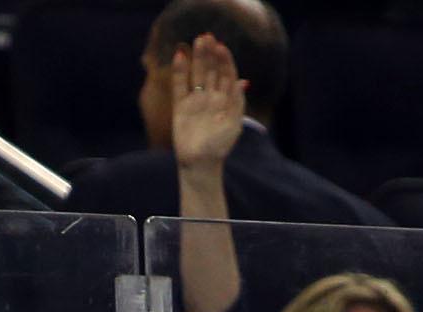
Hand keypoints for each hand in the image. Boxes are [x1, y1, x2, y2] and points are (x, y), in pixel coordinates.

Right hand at [171, 33, 247, 175]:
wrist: (201, 164)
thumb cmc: (220, 146)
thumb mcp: (234, 124)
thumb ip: (237, 102)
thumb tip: (242, 81)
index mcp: (225, 100)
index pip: (226, 74)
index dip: (225, 60)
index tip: (221, 47)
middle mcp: (211, 97)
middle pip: (211, 70)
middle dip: (211, 54)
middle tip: (207, 37)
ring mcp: (196, 100)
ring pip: (197, 74)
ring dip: (198, 57)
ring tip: (198, 40)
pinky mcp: (181, 107)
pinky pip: (180, 85)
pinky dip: (179, 71)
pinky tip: (180, 56)